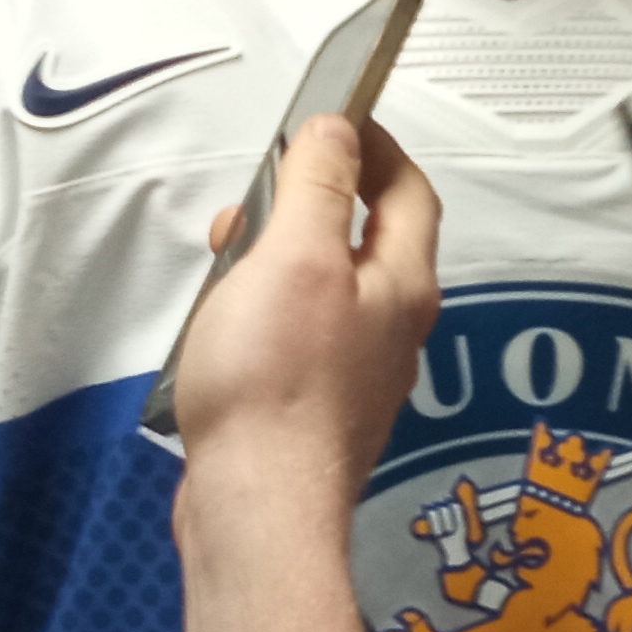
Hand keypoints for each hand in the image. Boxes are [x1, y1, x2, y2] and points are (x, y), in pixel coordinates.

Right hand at [170, 112, 440, 509]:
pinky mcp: (316, 410)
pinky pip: (299, 337)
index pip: (409, 192)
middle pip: (364, 240)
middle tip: (257, 200)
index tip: (332, 123)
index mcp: (401, 284)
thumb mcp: (294, 257)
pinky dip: (264, 313)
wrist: (259, 508)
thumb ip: (317, 186)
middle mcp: (391, 330)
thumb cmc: (275, 388)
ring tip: (226, 266)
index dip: (374, 148)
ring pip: (326, 289)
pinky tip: (223, 329)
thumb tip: (335, 131)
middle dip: (309, 204)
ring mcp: (356, 374)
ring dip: (276, 261)